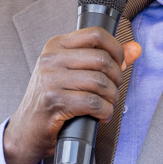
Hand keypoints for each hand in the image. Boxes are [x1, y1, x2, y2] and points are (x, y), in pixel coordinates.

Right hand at [3, 28, 141, 163]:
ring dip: (112, 98)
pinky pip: (94, 102)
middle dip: (117, 78)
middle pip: (102, 59)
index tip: (119, 64)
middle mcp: (51, 59)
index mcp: (56, 45)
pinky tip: (102, 116)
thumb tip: (135, 49)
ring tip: (108, 105)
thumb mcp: (74, 72)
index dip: (116, 49)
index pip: (96, 34)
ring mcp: (51, 80)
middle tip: (113, 91)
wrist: (27, 129)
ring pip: (100, 82)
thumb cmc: (52, 100)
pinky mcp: (55, 101)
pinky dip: (105, 111)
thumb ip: (105, 58)